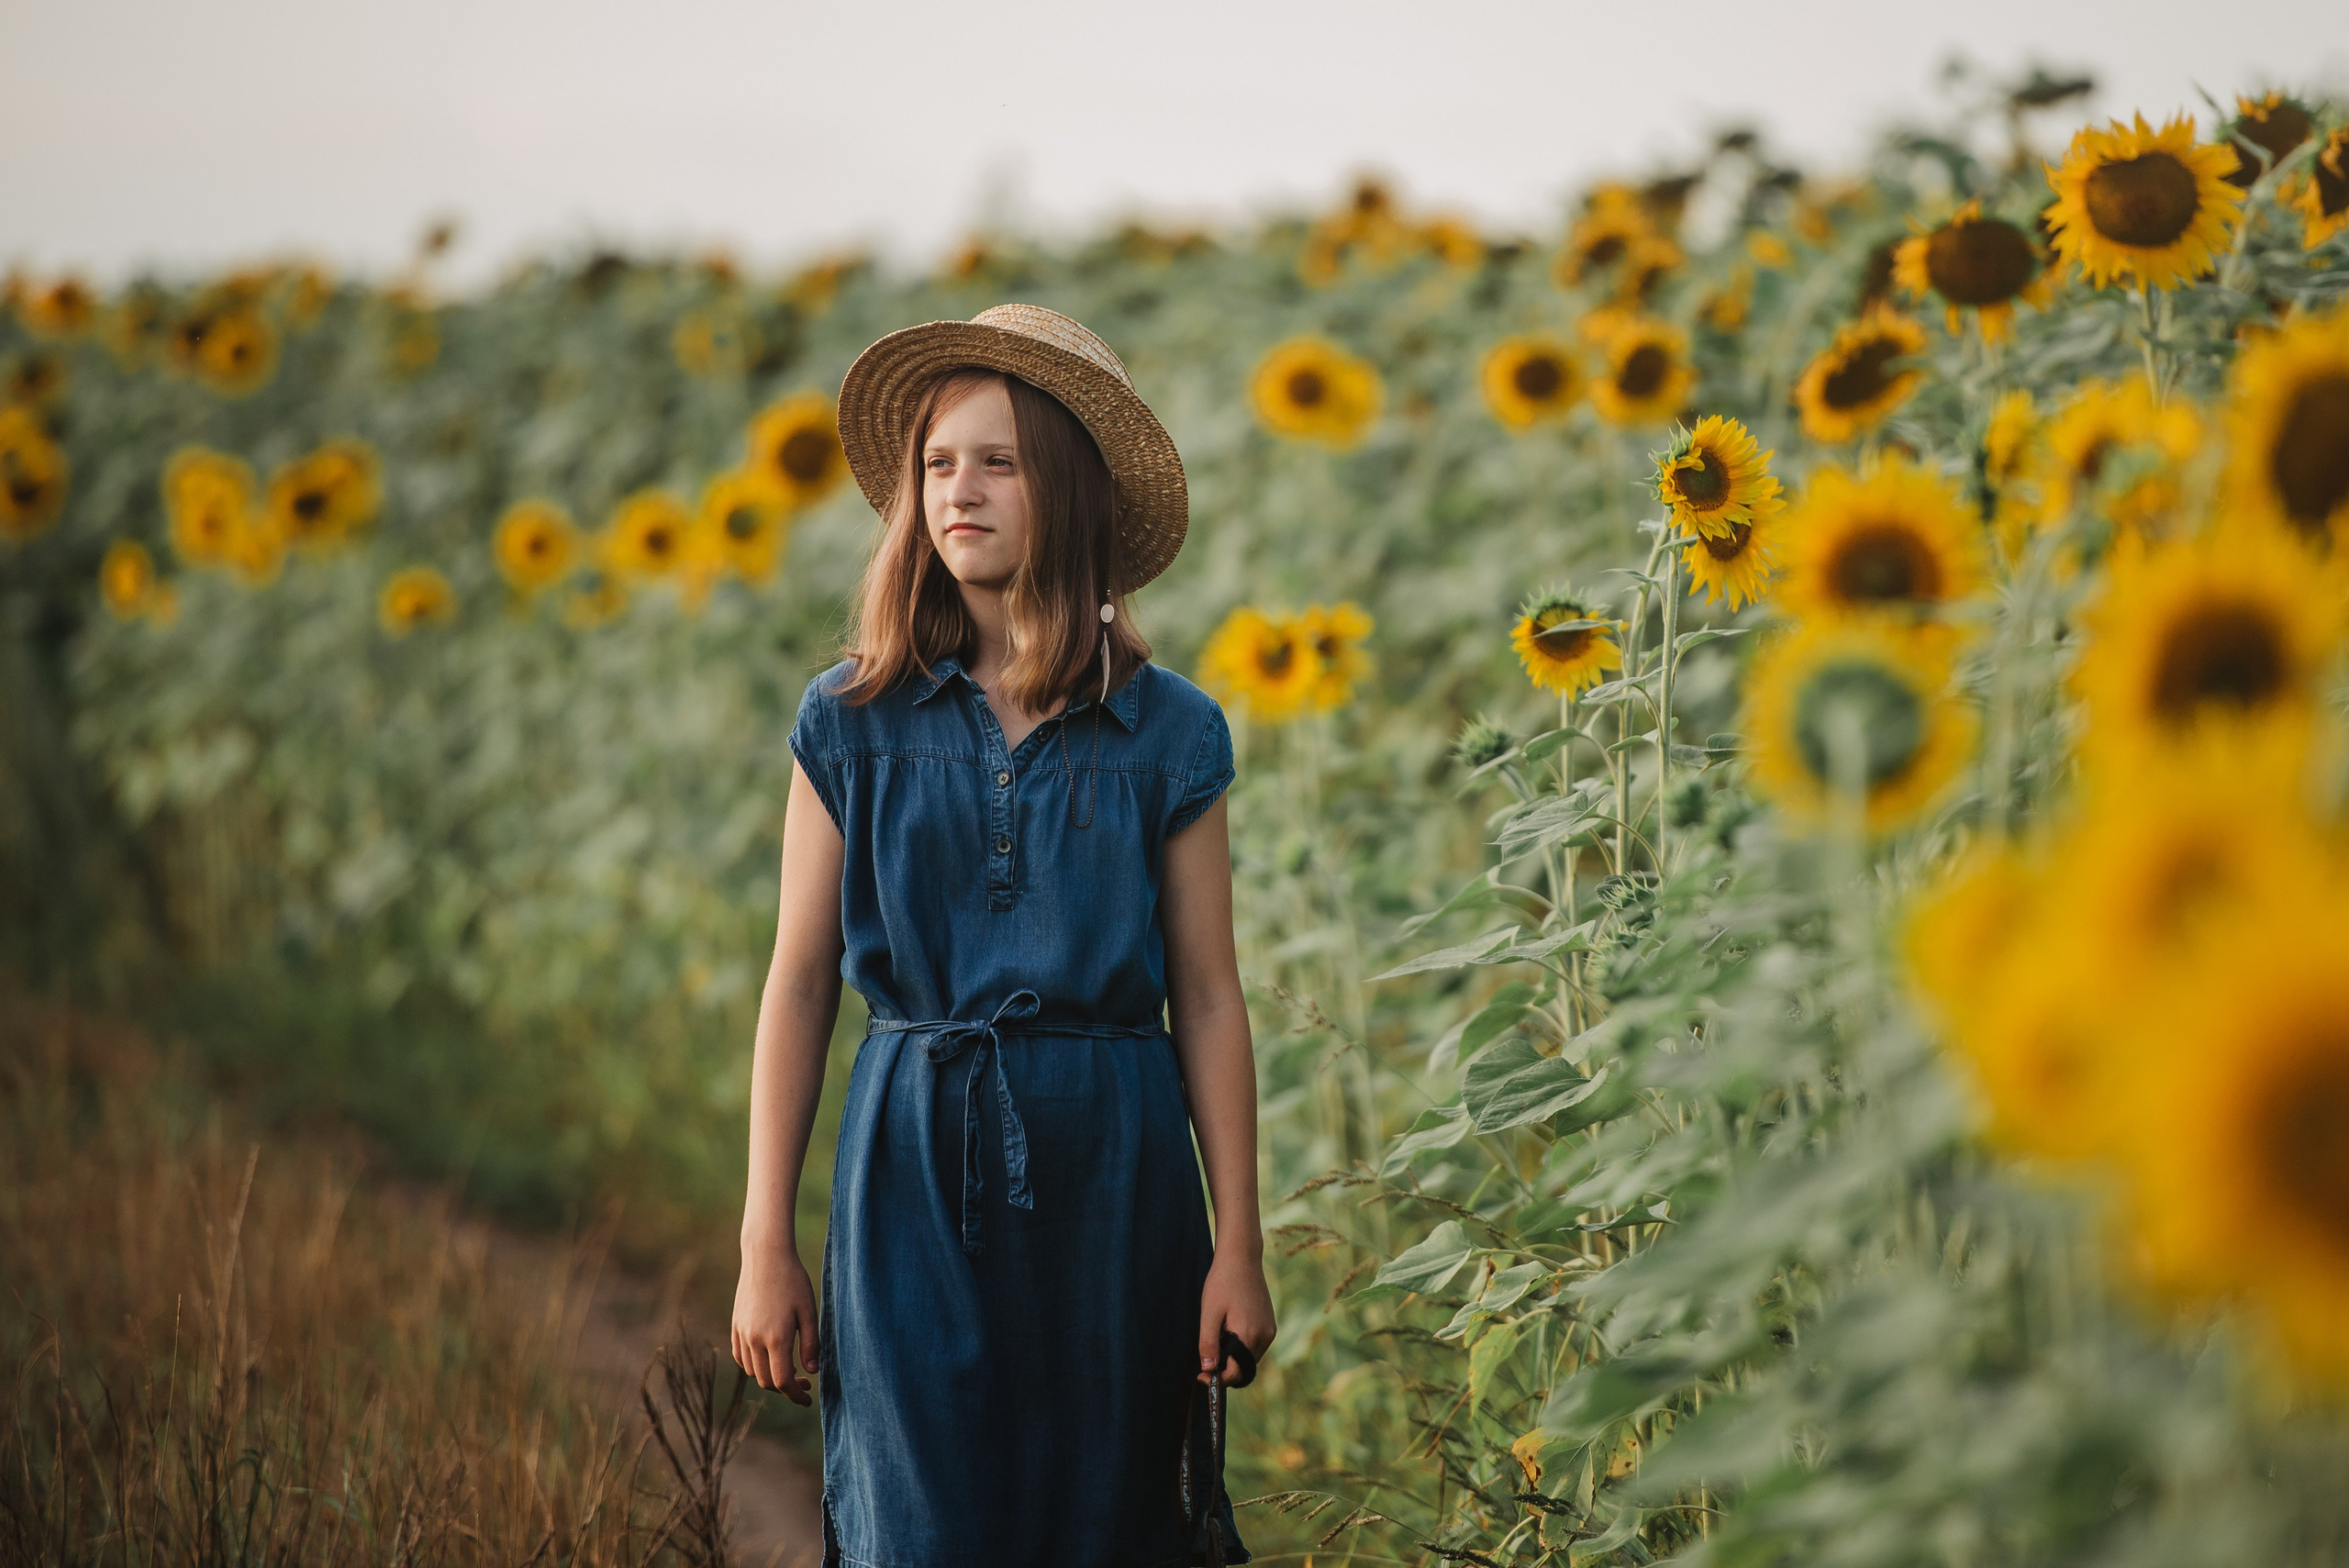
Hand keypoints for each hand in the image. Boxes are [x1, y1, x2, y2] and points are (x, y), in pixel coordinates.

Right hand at [732, 1237, 818, 1405]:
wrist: (766, 1256)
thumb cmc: (793, 1281)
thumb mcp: (809, 1311)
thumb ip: (811, 1344)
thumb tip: (811, 1372)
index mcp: (776, 1338)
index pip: (783, 1381)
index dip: (795, 1395)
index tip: (808, 1399)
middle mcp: (755, 1339)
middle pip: (766, 1381)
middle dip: (785, 1388)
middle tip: (803, 1382)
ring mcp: (742, 1333)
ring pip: (752, 1371)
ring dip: (769, 1377)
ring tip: (787, 1368)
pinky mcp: (736, 1325)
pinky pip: (740, 1356)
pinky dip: (753, 1365)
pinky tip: (768, 1358)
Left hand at [1197, 1249, 1275, 1385]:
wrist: (1242, 1257)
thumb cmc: (1222, 1282)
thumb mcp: (1209, 1313)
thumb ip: (1208, 1343)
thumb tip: (1208, 1370)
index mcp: (1249, 1335)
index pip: (1235, 1373)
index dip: (1217, 1379)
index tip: (1201, 1376)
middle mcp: (1264, 1336)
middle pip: (1244, 1368)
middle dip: (1225, 1369)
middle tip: (1205, 1360)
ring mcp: (1270, 1330)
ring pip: (1250, 1358)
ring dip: (1233, 1358)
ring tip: (1217, 1339)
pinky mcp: (1270, 1324)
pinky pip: (1256, 1346)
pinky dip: (1242, 1347)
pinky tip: (1229, 1331)